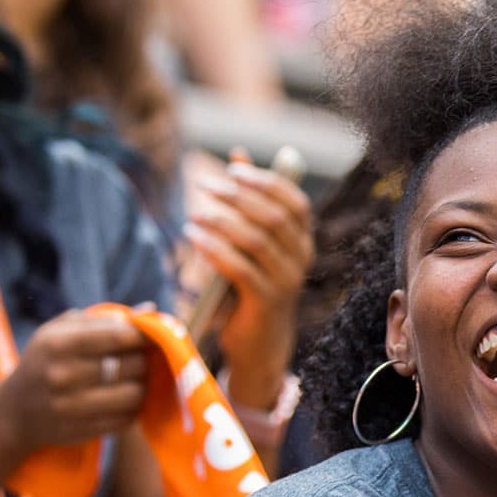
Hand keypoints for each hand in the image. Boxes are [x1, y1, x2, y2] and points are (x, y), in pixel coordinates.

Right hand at [0, 311, 148, 449]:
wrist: (14, 412)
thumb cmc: (44, 360)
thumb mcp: (59, 331)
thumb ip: (101, 319)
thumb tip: (150, 309)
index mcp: (58, 344)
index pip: (119, 336)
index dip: (144, 335)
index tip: (150, 336)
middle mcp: (63, 375)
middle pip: (132, 365)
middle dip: (144, 359)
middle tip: (142, 358)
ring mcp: (71, 407)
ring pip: (134, 394)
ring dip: (142, 385)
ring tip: (135, 379)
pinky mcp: (81, 431)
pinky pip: (126, 419)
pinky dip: (133, 408)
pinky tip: (124, 400)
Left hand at [182, 150, 313, 409]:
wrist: (258, 343)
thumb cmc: (249, 285)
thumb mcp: (249, 240)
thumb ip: (247, 200)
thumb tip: (238, 153)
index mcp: (302, 240)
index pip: (295, 201)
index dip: (266, 181)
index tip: (233, 169)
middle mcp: (301, 259)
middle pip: (274, 216)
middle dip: (237, 196)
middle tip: (204, 185)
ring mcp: (287, 281)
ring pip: (257, 240)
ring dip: (222, 222)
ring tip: (194, 214)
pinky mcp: (266, 301)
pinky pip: (240, 268)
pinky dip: (215, 250)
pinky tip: (194, 239)